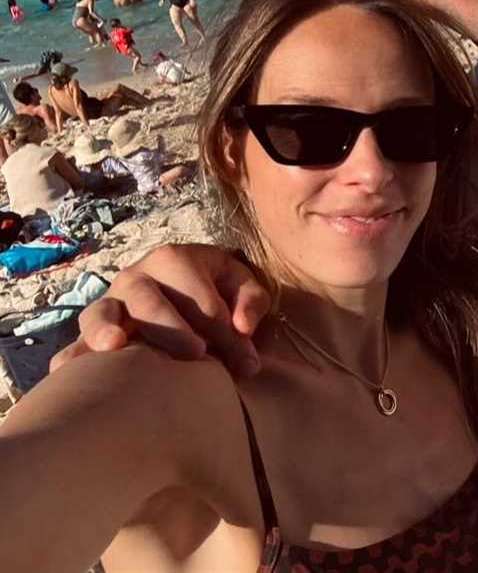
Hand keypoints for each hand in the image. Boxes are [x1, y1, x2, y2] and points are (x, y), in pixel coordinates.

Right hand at [50, 243, 269, 376]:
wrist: (182, 282)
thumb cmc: (216, 287)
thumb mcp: (242, 284)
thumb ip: (251, 301)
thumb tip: (242, 328)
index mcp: (173, 259)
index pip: (199, 299)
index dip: (224, 330)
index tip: (245, 360)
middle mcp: (136, 277)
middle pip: (149, 301)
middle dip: (173, 328)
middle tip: (197, 354)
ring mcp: (109, 303)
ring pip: (102, 313)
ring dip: (105, 329)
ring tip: (115, 346)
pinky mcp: (93, 332)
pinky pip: (75, 342)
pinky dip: (72, 357)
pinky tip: (71, 373)